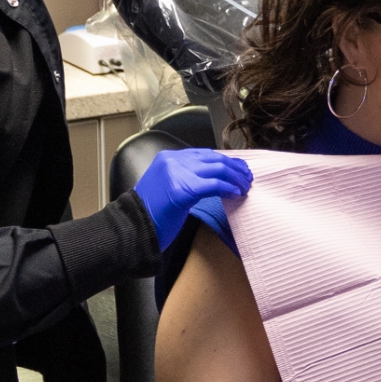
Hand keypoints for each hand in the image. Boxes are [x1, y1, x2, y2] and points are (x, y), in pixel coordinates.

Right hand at [131, 148, 252, 249]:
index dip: (224, 160)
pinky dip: (229, 188)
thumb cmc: (150, 214)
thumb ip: (184, 177)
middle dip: (234, 168)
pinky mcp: (183, 190)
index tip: (238, 168)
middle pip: (213, 159)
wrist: (133, 228)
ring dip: (235, 178)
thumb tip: (212, 178)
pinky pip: (214, 185)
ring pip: (217, 169)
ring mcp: (177, 174)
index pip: (203, 153)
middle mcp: (172, 161)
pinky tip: (236, 194)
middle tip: (247, 177)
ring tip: (245, 186)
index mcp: (167, 158)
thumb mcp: (166, 187)